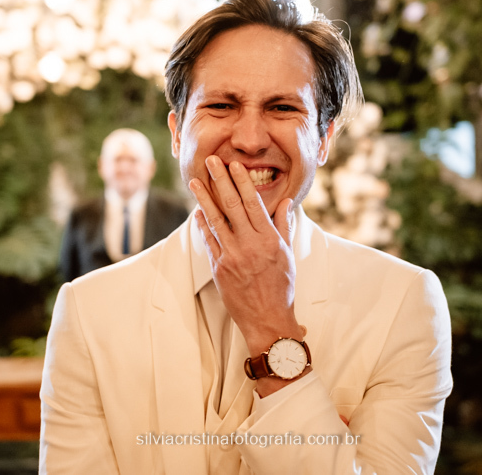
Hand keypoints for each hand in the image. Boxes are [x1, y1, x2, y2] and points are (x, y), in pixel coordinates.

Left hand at [191, 158, 302, 359]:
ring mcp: (232, 256)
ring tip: (194, 181)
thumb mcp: (287, 253)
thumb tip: (286, 202)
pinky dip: (202, 224)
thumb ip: (283, 225)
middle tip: (211, 161)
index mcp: (268, 239)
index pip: (253, 202)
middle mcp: (249, 244)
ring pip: (215, 220)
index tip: (234, 165)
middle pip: (232, 205)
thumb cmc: (282, 286)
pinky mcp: (219, 268)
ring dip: (203, 198)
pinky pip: (209, 241)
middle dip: (220, 180)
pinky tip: (197, 211)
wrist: (268, 320)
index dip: (242, 181)